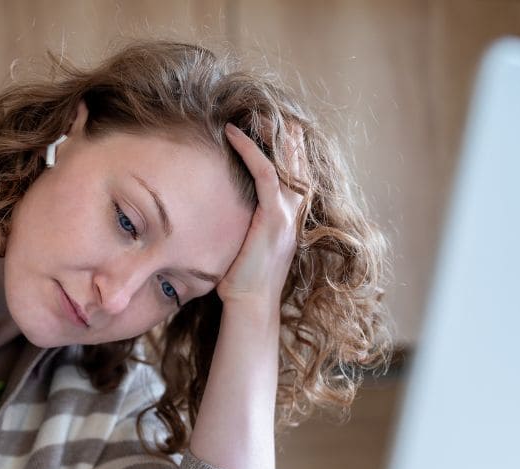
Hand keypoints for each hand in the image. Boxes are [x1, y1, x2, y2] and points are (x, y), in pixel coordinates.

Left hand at [218, 123, 306, 307]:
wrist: (250, 304)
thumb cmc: (241, 279)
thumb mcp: (245, 242)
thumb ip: (244, 220)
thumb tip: (222, 205)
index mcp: (291, 216)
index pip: (294, 172)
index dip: (285, 147)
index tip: (268, 127)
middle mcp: (295, 212)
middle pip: (297, 160)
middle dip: (284, 133)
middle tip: (266, 111)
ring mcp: (288, 214)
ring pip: (285, 160)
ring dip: (268, 133)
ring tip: (251, 114)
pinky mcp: (274, 218)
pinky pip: (266, 173)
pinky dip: (250, 150)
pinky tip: (234, 135)